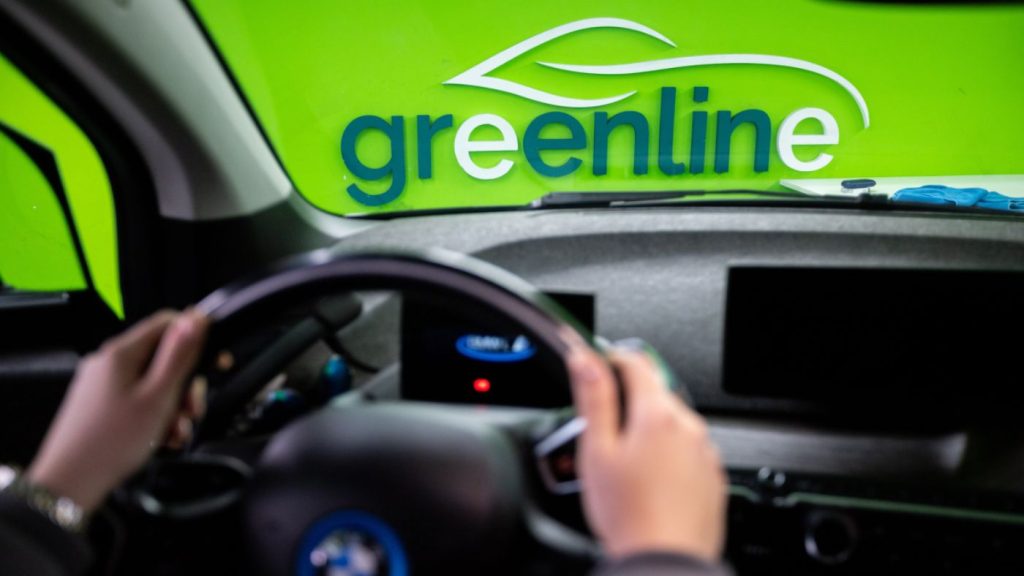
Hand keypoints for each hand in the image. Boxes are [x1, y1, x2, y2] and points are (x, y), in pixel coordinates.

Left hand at [27, 310, 208, 512]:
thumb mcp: (158, 396)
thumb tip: (196, 317)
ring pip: (152, 383)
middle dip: (186, 384)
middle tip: (193, 411)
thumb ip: (179, 355)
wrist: (69, 484)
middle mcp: (108, 363)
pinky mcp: (99, 405)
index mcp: (121, 353)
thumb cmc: (113, 442)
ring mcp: (101, 385)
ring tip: (175, 432)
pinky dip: (154, 416)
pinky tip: (160, 438)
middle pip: (162, 357)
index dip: (195, 339)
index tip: (214, 363)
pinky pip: (137, 400)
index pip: (167, 322)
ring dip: (173, 406)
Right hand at [566, 343, 726, 560]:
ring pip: (673, 423)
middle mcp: (689, 426)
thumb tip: (586, 358)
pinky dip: (668, 455)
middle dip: (629, 401)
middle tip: (604, 430)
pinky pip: (687, 450)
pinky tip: (650, 482)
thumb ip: (593, 398)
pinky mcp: (712, 475)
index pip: (637, 362)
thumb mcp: (596, 451)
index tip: (600, 366)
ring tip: (626, 465)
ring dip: (650, 429)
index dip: (613, 358)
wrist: (664, 562)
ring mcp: (704, 451)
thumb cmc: (628, 514)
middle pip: (656, 393)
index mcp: (657, 414)